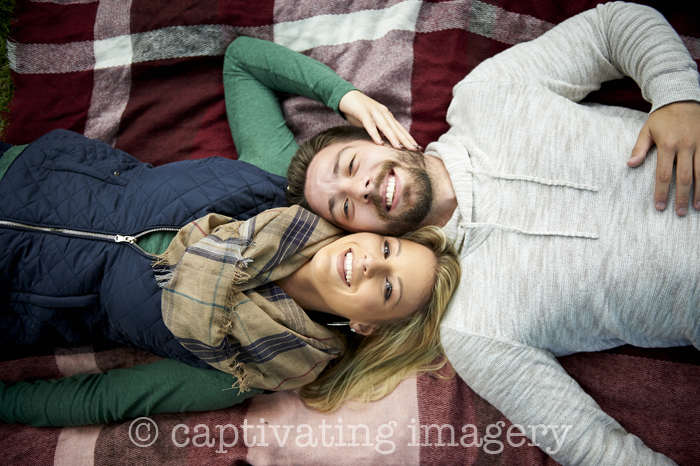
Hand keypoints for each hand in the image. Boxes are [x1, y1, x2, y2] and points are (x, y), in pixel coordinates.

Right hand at [339, 90, 418, 150]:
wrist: (346, 96)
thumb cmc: (360, 112)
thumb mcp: (372, 122)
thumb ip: (379, 130)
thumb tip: (386, 142)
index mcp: (387, 116)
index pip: (400, 129)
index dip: (408, 138)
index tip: (417, 148)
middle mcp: (383, 113)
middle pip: (396, 128)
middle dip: (405, 140)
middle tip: (414, 149)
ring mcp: (373, 112)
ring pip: (385, 126)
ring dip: (393, 137)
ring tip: (400, 148)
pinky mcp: (363, 112)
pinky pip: (369, 124)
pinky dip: (375, 133)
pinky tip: (379, 142)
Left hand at [628, 101, 699, 215]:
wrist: (683, 98)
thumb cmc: (662, 118)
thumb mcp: (647, 130)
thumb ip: (639, 148)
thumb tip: (630, 165)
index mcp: (667, 144)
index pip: (664, 174)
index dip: (662, 192)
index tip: (660, 206)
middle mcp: (685, 146)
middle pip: (685, 177)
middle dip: (683, 197)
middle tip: (680, 213)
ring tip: (697, 207)